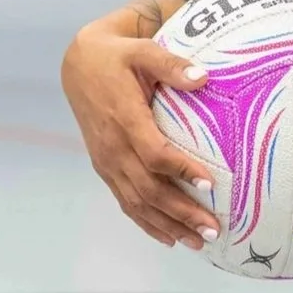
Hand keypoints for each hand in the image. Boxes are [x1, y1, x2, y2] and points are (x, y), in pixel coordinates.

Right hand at [61, 21, 219, 250]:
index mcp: (124, 119)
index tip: (210, 183)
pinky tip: (168, 236)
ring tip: (198, 242)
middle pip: (148, 188)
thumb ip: (172, 65)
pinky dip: (146, 222)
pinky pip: (125, 200)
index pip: (154, 153)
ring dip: (167, 225)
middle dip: (181, 212)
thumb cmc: (119, 55)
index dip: (181, 170)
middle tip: (213, 229)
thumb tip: (203, 77)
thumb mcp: (143, 51)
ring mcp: (107, 160)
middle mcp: (113, 147)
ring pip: (137, 202)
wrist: (80, 64)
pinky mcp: (105, 166)